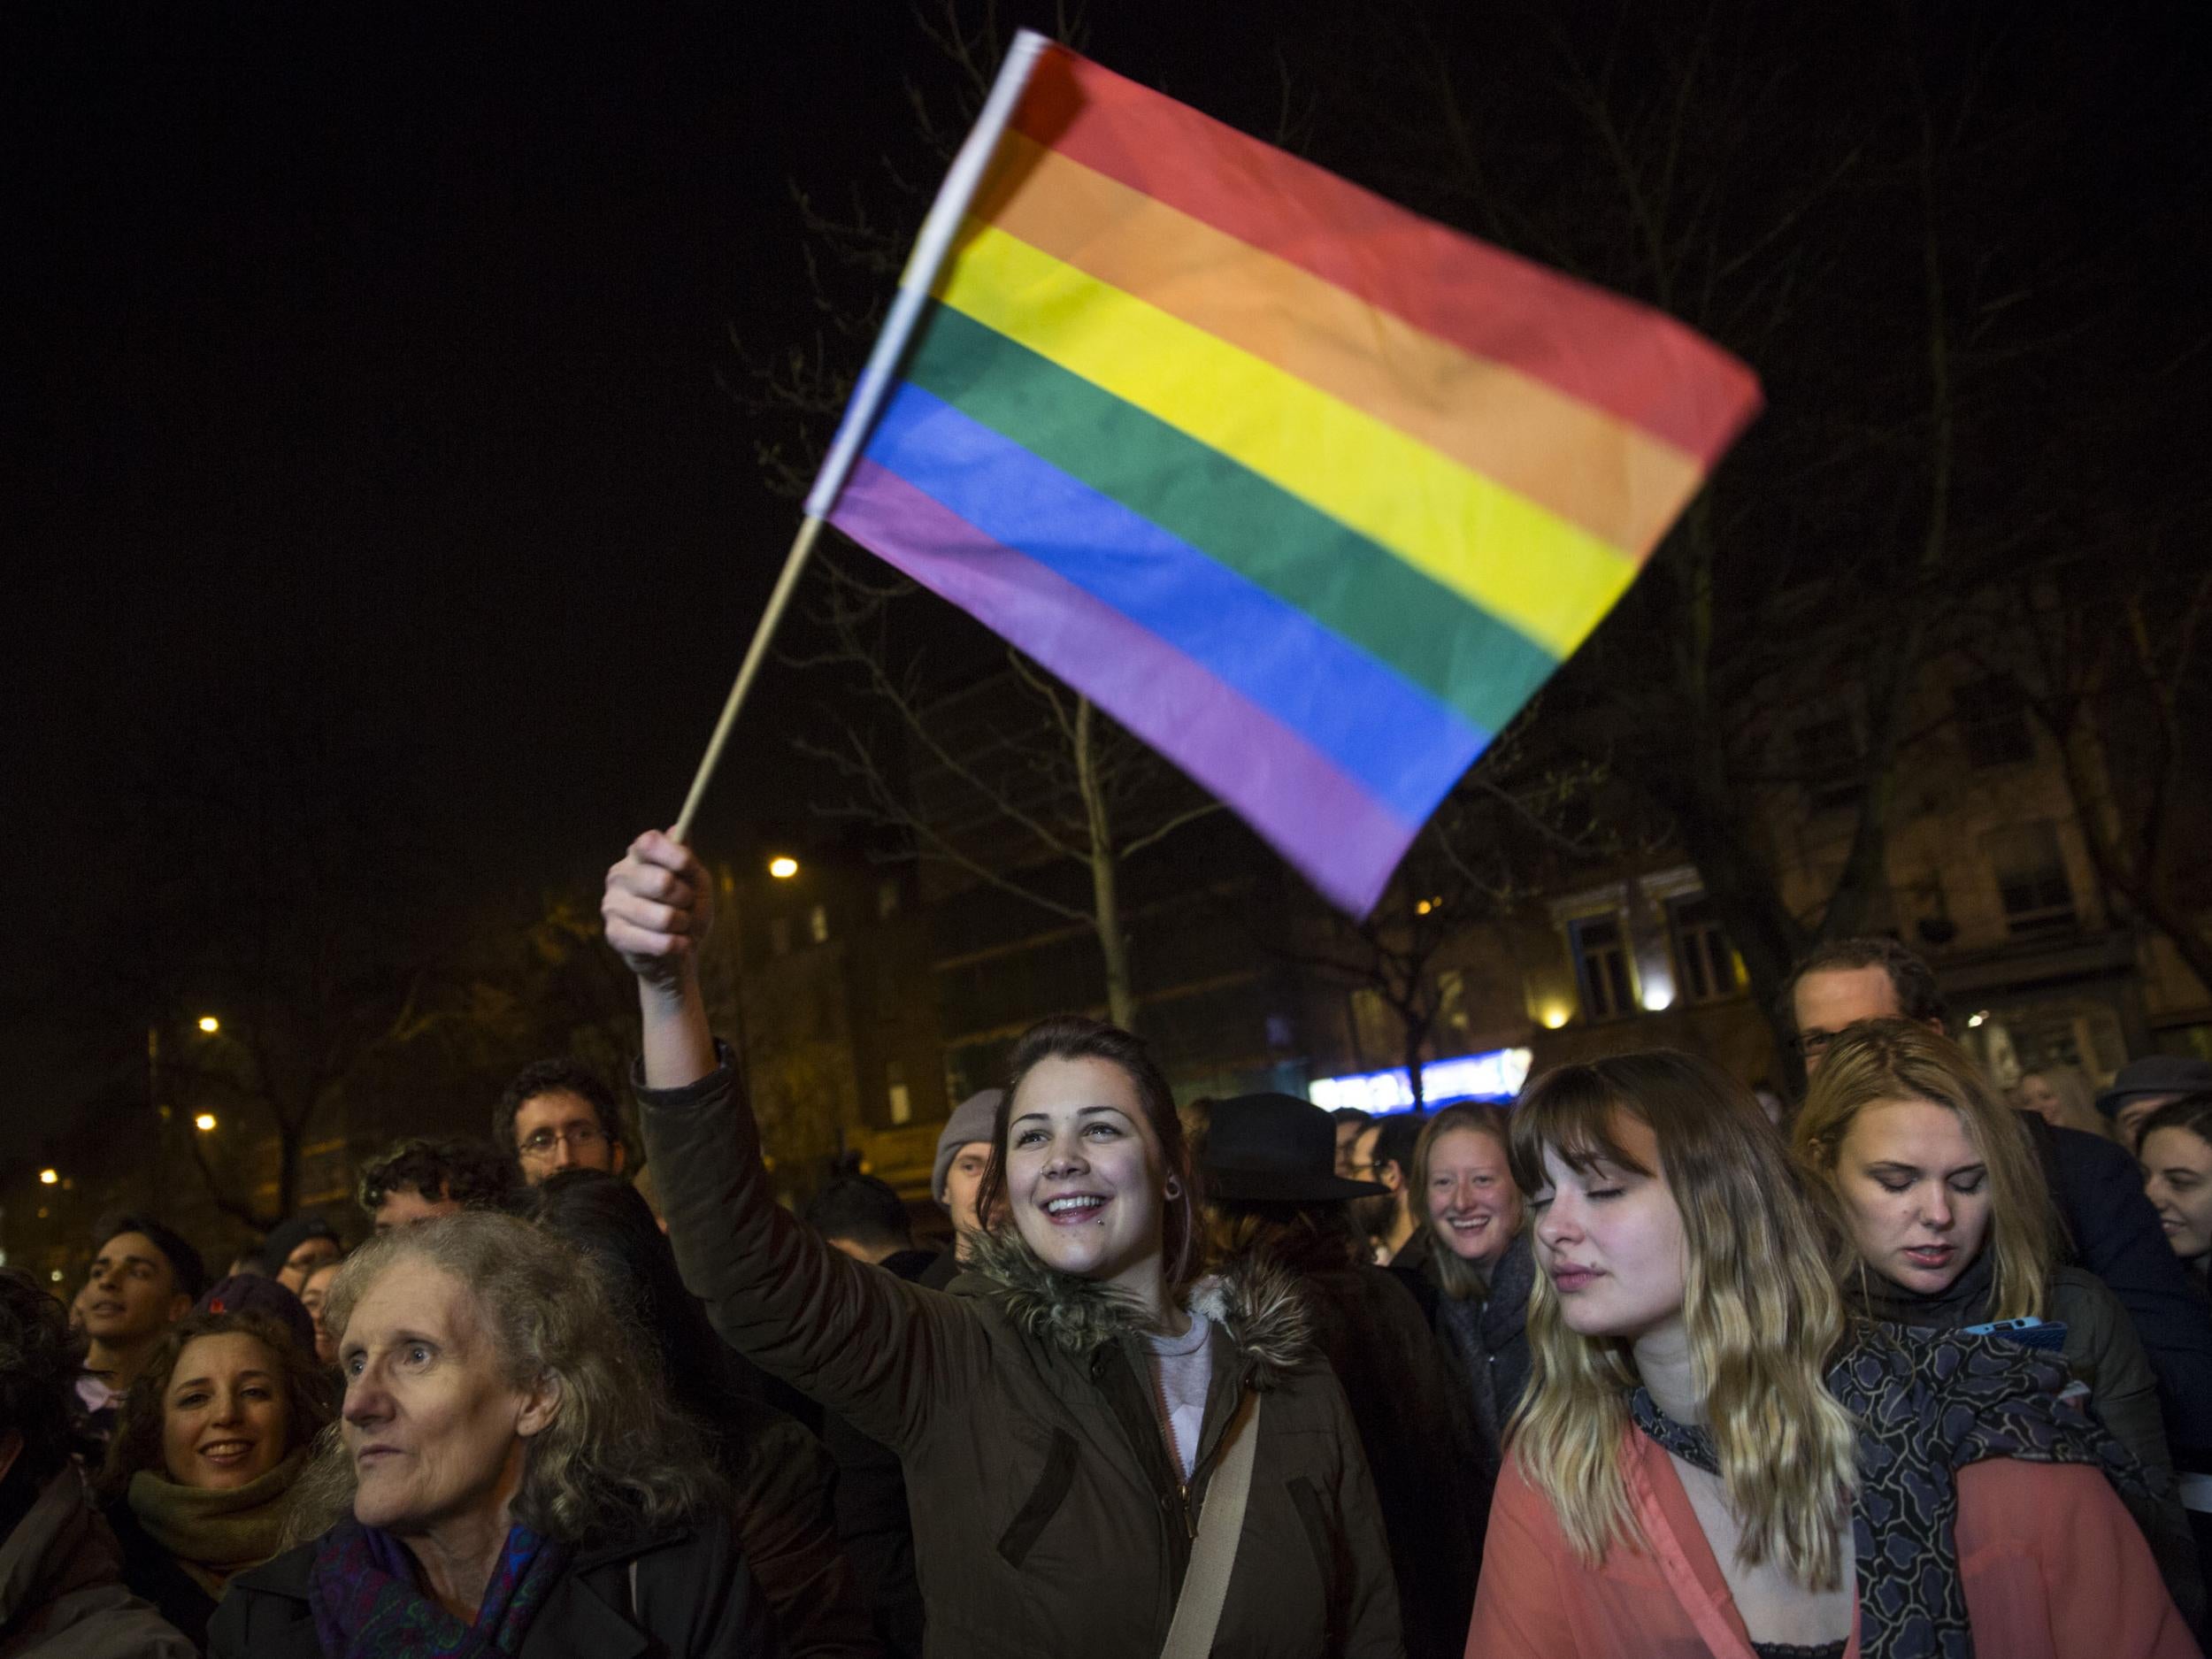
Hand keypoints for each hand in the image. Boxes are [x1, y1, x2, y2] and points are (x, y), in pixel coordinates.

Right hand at [603, 830, 714, 992]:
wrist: (678, 949)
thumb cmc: (687, 908)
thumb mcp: (695, 880)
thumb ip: (687, 858)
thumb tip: (679, 828)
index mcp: (638, 856)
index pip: (648, 843)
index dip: (673, 854)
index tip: (689, 866)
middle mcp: (619, 876)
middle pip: (661, 881)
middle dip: (685, 897)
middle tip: (686, 904)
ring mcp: (612, 905)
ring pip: (663, 916)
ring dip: (683, 924)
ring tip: (680, 926)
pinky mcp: (614, 934)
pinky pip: (657, 941)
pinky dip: (676, 945)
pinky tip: (677, 944)